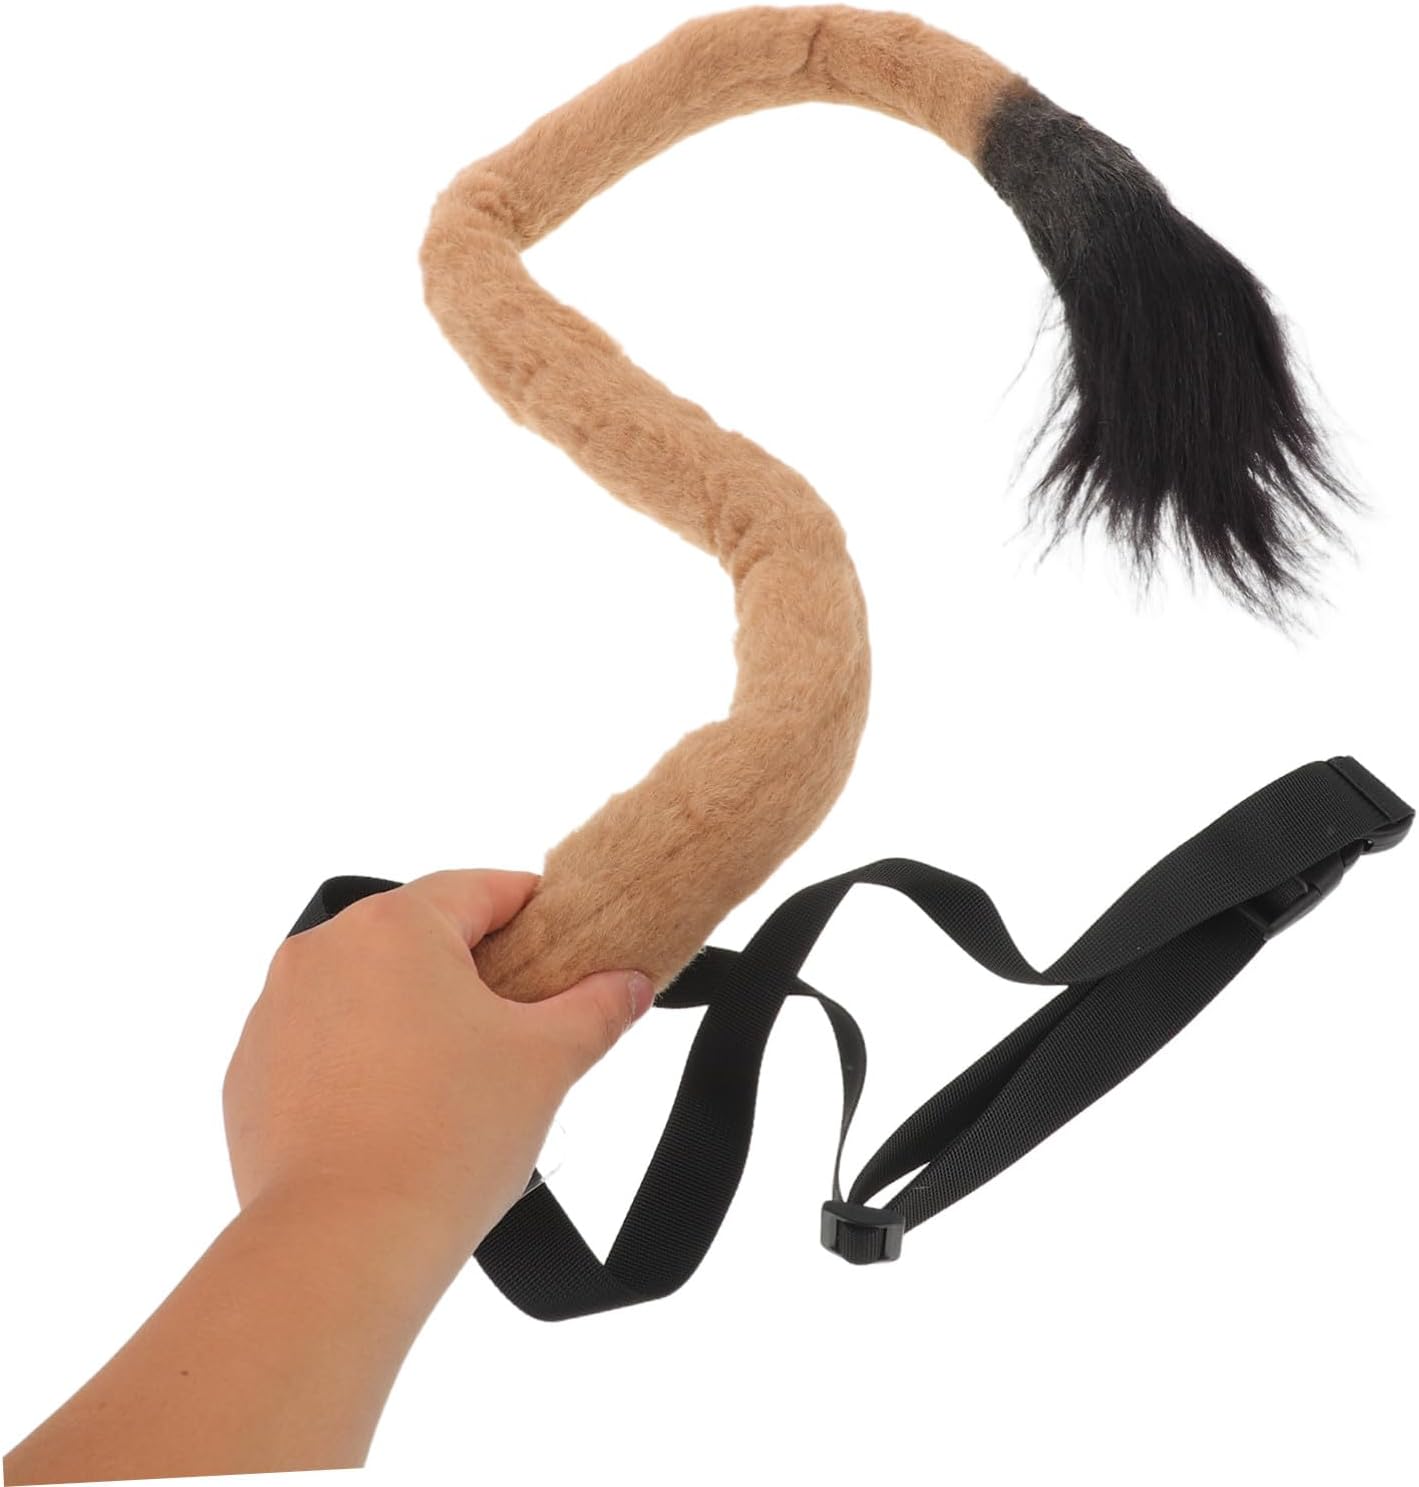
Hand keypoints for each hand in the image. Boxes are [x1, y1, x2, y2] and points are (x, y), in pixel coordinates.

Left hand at [223, 868, 655, 1271]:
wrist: (342, 1243)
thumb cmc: (448, 1139)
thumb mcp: (548, 1062)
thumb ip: (597, 1008)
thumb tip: (629, 984)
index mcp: (396, 925)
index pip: (482, 889)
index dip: (533, 913)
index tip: (563, 946)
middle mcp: (322, 950)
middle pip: (418, 937)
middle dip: (471, 973)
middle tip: (519, 1028)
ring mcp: (274, 1011)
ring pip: (364, 990)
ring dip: (410, 1016)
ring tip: (455, 1083)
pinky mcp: (247, 1074)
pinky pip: (318, 1045)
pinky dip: (358, 1064)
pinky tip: (395, 1115)